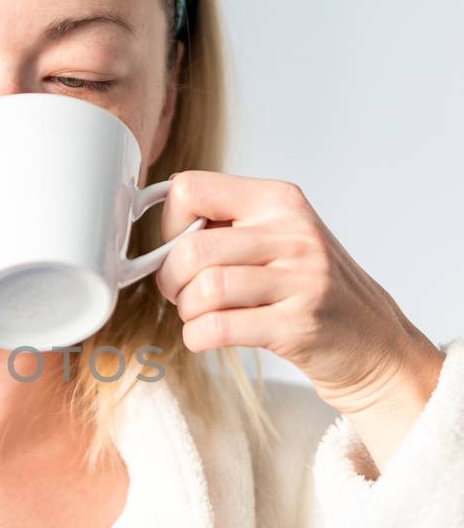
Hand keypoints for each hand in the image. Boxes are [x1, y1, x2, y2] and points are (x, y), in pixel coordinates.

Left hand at [155, 171, 444, 467]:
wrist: (371, 340)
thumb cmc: (310, 287)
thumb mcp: (278, 236)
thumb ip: (226, 223)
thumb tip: (157, 220)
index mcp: (278, 200)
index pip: (190, 188)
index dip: (169, 224)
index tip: (178, 247)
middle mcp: (292, 232)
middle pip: (191, 248)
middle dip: (170, 279)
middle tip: (180, 293)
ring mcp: (300, 279)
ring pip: (204, 288)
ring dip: (186, 311)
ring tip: (199, 316)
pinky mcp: (298, 325)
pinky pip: (220, 328)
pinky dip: (197, 337)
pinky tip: (204, 337)